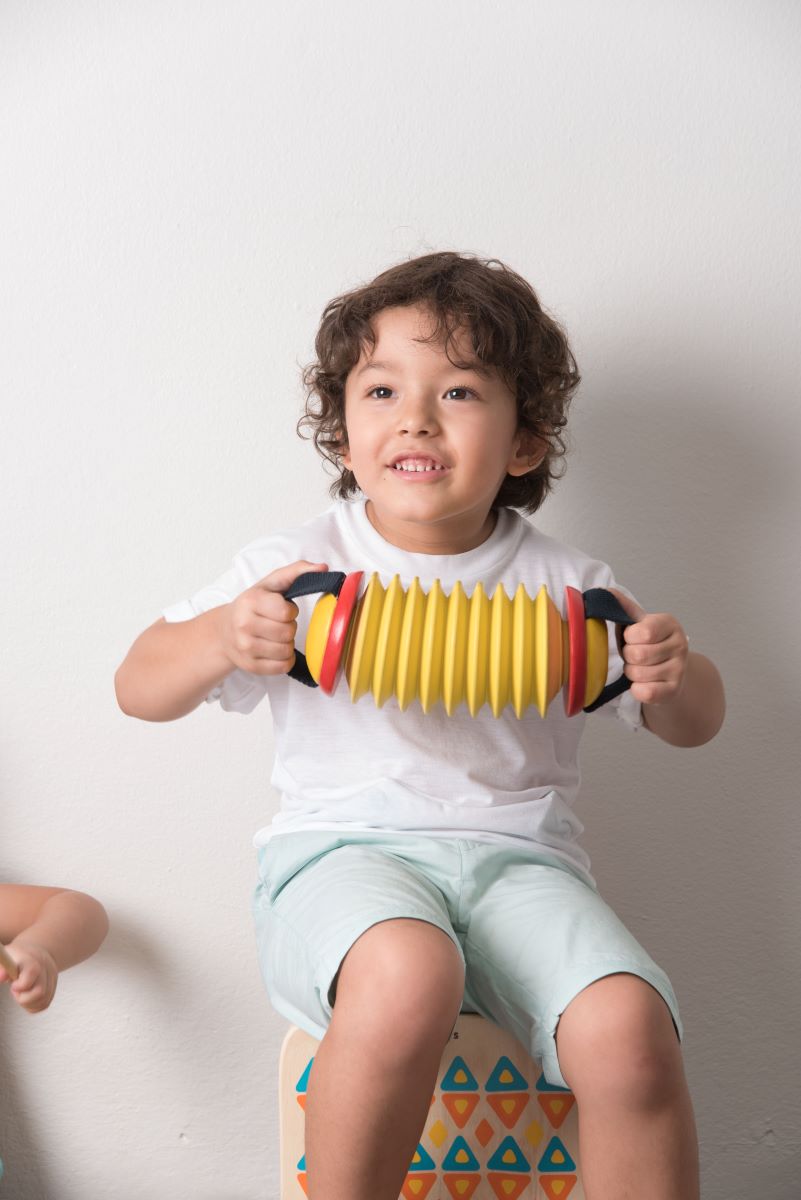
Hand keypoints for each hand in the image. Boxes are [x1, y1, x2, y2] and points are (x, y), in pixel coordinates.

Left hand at [1, 940, 57, 1012]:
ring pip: (43, 1001)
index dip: (21, 985)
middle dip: (23, 998)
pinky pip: (44, 1004)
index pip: (33, 972)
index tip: (13, 986)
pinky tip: (27, 997)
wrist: (36, 953)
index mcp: (32, 959)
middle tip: (16, 991)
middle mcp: (45, 968)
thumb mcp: (7, 957)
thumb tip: (1, 976)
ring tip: (21, 992)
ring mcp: (51, 978)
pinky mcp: (53, 988)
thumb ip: (3, 966)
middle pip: (40, 992)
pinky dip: (33, 1006)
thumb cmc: (17, 957)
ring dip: (28, 1003)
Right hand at [215, 560, 328, 676]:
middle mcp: (243, 625)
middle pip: (288, 632)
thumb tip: (323, 567)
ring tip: (275, 636)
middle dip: (289, 627)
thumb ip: (297, 571)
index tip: (281, 609)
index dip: (290, 611)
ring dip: (287, 643)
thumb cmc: (252, 605)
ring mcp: (245, 648)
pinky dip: (284, 659)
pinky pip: (282, 667)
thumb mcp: (270, 584)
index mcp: (250, 602)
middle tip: (277, 623)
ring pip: (286, 650)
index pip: (286, 612)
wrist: (224, 631)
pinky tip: (274, 649)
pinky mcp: (250, 666)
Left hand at [608, 589, 689, 706]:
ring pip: (638, 675)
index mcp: (669, 623)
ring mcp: (679, 669)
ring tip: (640, 667)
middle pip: (637, 655)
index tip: (633, 638)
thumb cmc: (648, 644)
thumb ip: (622, 607)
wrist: (669, 670)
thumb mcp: (637, 623)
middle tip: (634, 656)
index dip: (629, 638)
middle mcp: (680, 644)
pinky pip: (645, 693)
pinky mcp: (675, 690)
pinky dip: (637, 689)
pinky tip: (644, 682)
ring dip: (631, 673)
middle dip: (628, 657)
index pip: (642, 632)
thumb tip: (604, 592)